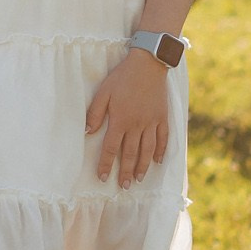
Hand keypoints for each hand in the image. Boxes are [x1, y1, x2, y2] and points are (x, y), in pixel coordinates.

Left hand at [85, 50, 170, 187]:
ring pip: (147, 149)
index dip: (106, 164)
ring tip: (139, 179)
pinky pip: (163, 138)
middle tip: (124, 186)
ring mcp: (152, 122)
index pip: (111, 148)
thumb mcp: (103, 92)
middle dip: (126, 172)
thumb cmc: (122, 77)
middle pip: (130, 153)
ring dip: (143, 166)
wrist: (148, 63)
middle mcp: (137, 125)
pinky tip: (158, 161)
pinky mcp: (162, 117)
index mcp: (120, 120)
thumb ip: (95, 113)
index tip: (103, 177)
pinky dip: (161, 151)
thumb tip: (87, 132)